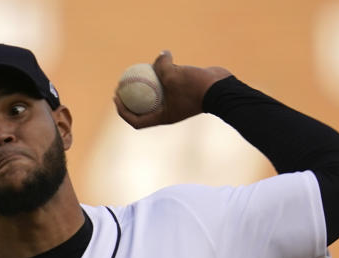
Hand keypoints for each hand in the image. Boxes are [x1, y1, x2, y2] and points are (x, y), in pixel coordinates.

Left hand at [113, 51, 230, 128]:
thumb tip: (159, 55)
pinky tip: (160, 61)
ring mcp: (177, 102)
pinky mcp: (184, 91)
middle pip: (144, 109)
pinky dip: (163, 75)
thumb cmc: (195, 87)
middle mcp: (168, 112)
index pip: (137, 120)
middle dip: (131, 99)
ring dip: (148, 85)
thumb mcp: (173, 76)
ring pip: (157, 95)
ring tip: (138, 71)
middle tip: (122, 84)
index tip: (116, 98)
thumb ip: (161, 66)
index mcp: (163, 117)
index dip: (123, 112)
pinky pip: (169, 84)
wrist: (221, 89)